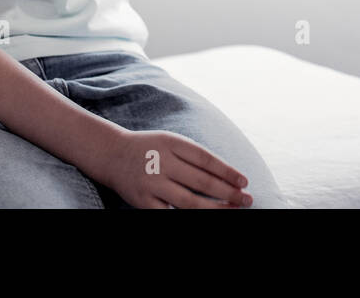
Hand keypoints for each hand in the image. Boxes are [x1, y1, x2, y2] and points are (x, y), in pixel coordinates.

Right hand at [96, 129, 253, 208]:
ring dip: (214, 209)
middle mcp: (161, 162)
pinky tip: (204, 217)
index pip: (206, 159)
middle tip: (247, 200)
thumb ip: (196, 156)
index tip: (245, 182)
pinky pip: (169, 214)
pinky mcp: (142, 201)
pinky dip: (188, 217)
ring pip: (188, 202)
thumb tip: (228, 177)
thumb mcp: (172, 142)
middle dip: (228, 193)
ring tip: (233, 210)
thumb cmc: (152, 149)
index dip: (227, 171)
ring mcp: (151, 183)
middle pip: (201, 182)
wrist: (112, 154)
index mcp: (172, 143)